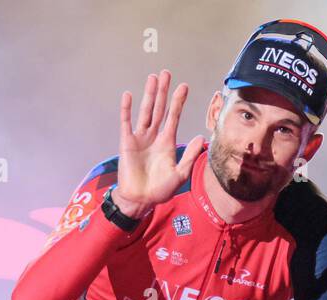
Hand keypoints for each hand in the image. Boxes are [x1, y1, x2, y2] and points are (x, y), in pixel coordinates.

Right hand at [115, 70, 204, 217]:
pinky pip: (126, 123)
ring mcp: (140, 138)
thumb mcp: (179, 174)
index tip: (184, 86)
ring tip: (153, 78)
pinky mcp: (127, 143)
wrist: (140, 200)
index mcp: (167, 142)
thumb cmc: (160, 190)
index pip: (174, 117)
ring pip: (146, 112)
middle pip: (159, 109)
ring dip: (149, 95)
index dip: (178, 102)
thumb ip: (188, 156)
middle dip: (163, 92)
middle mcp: (154, 136)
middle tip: (166, 73)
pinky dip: (127, 109)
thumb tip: (199, 138)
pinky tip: (129, 96)